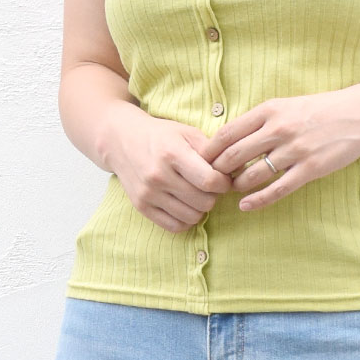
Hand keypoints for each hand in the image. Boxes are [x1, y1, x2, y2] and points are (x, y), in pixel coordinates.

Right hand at [110, 110, 233, 232]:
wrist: (121, 140)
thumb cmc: (161, 135)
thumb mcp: (186, 133)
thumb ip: (211, 150)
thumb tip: (237, 169)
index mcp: (172, 153)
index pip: (209, 181)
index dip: (223, 183)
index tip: (223, 178)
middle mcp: (158, 175)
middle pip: (203, 201)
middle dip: (214, 195)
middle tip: (210, 186)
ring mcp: (148, 193)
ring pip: (191, 217)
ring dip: (201, 208)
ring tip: (197, 194)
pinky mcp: (141, 206)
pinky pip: (174, 226)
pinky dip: (186, 220)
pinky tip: (186, 205)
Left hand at [199, 90, 359, 211]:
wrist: (359, 114)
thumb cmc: (318, 110)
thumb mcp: (285, 105)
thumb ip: (259, 120)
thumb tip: (228, 138)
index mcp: (269, 110)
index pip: (227, 133)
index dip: (210, 151)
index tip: (201, 161)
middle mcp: (279, 129)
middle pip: (234, 155)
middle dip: (218, 171)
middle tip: (210, 180)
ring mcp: (295, 150)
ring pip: (252, 174)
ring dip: (237, 186)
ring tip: (231, 190)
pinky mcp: (310, 169)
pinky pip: (277, 189)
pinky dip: (257, 201)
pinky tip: (246, 206)